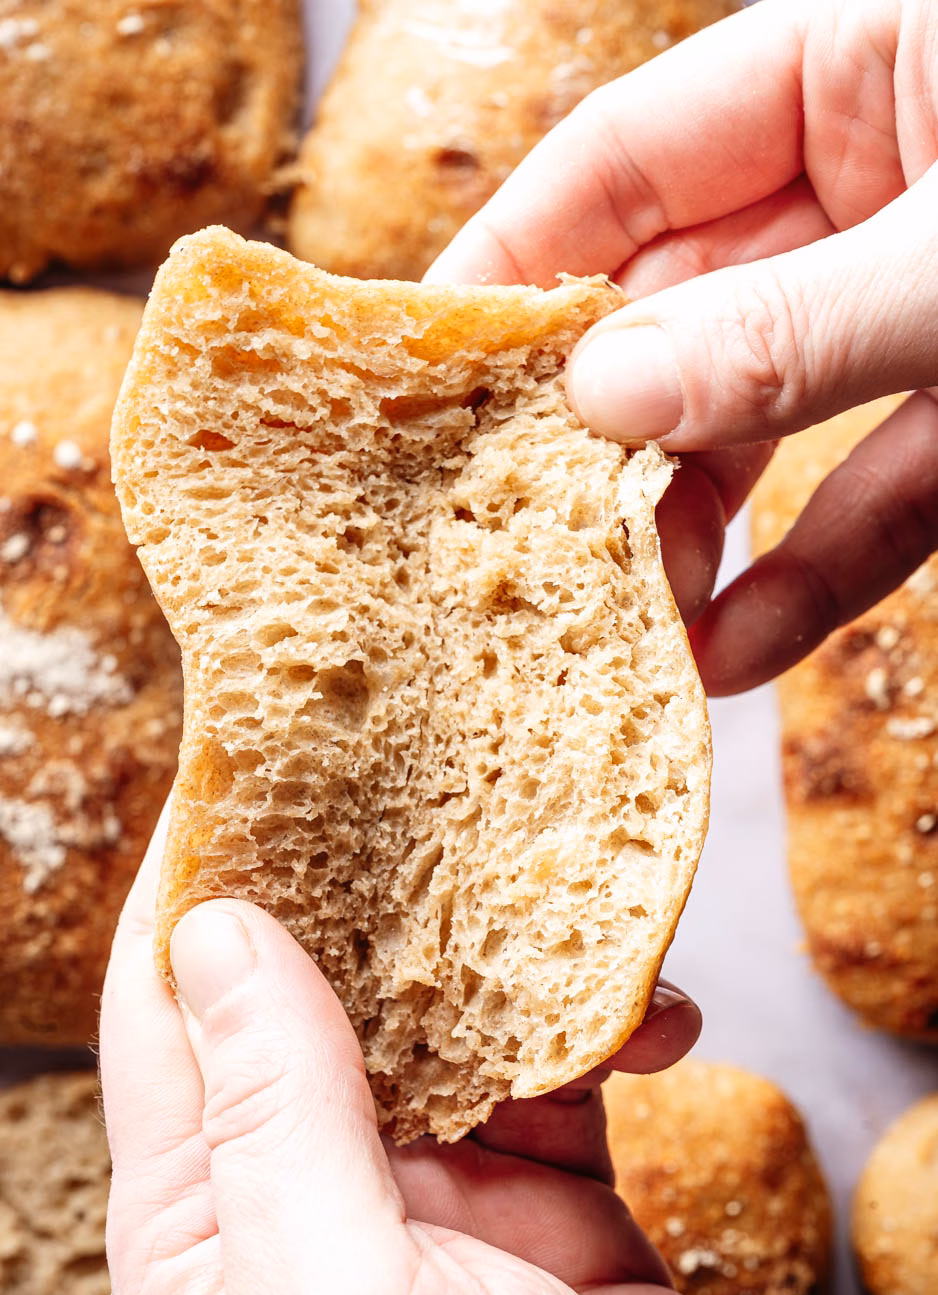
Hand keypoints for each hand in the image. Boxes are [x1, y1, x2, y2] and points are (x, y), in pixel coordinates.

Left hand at [100, 821, 767, 1294]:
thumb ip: (275, 1119)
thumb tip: (215, 933)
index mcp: (209, 1221)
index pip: (172, 1005)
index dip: (202, 874)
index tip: (248, 758)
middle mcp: (309, 1188)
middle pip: (323, 986)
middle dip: (376, 887)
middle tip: (429, 779)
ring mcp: (432, 1186)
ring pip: (451, 1010)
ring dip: (514, 951)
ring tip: (573, 900)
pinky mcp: (545, 1191)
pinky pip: (559, 1064)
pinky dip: (606, 1025)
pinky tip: (654, 1018)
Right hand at [427, 0, 937, 694]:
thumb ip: (796, 327)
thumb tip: (610, 394)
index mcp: (855, 67)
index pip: (627, 157)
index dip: (515, 261)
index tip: (422, 366)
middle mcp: (871, 188)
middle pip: (678, 311)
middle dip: (603, 436)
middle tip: (517, 535)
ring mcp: (917, 308)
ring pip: (767, 422)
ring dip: (696, 535)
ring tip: (624, 626)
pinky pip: (874, 496)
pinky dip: (813, 575)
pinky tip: (738, 651)